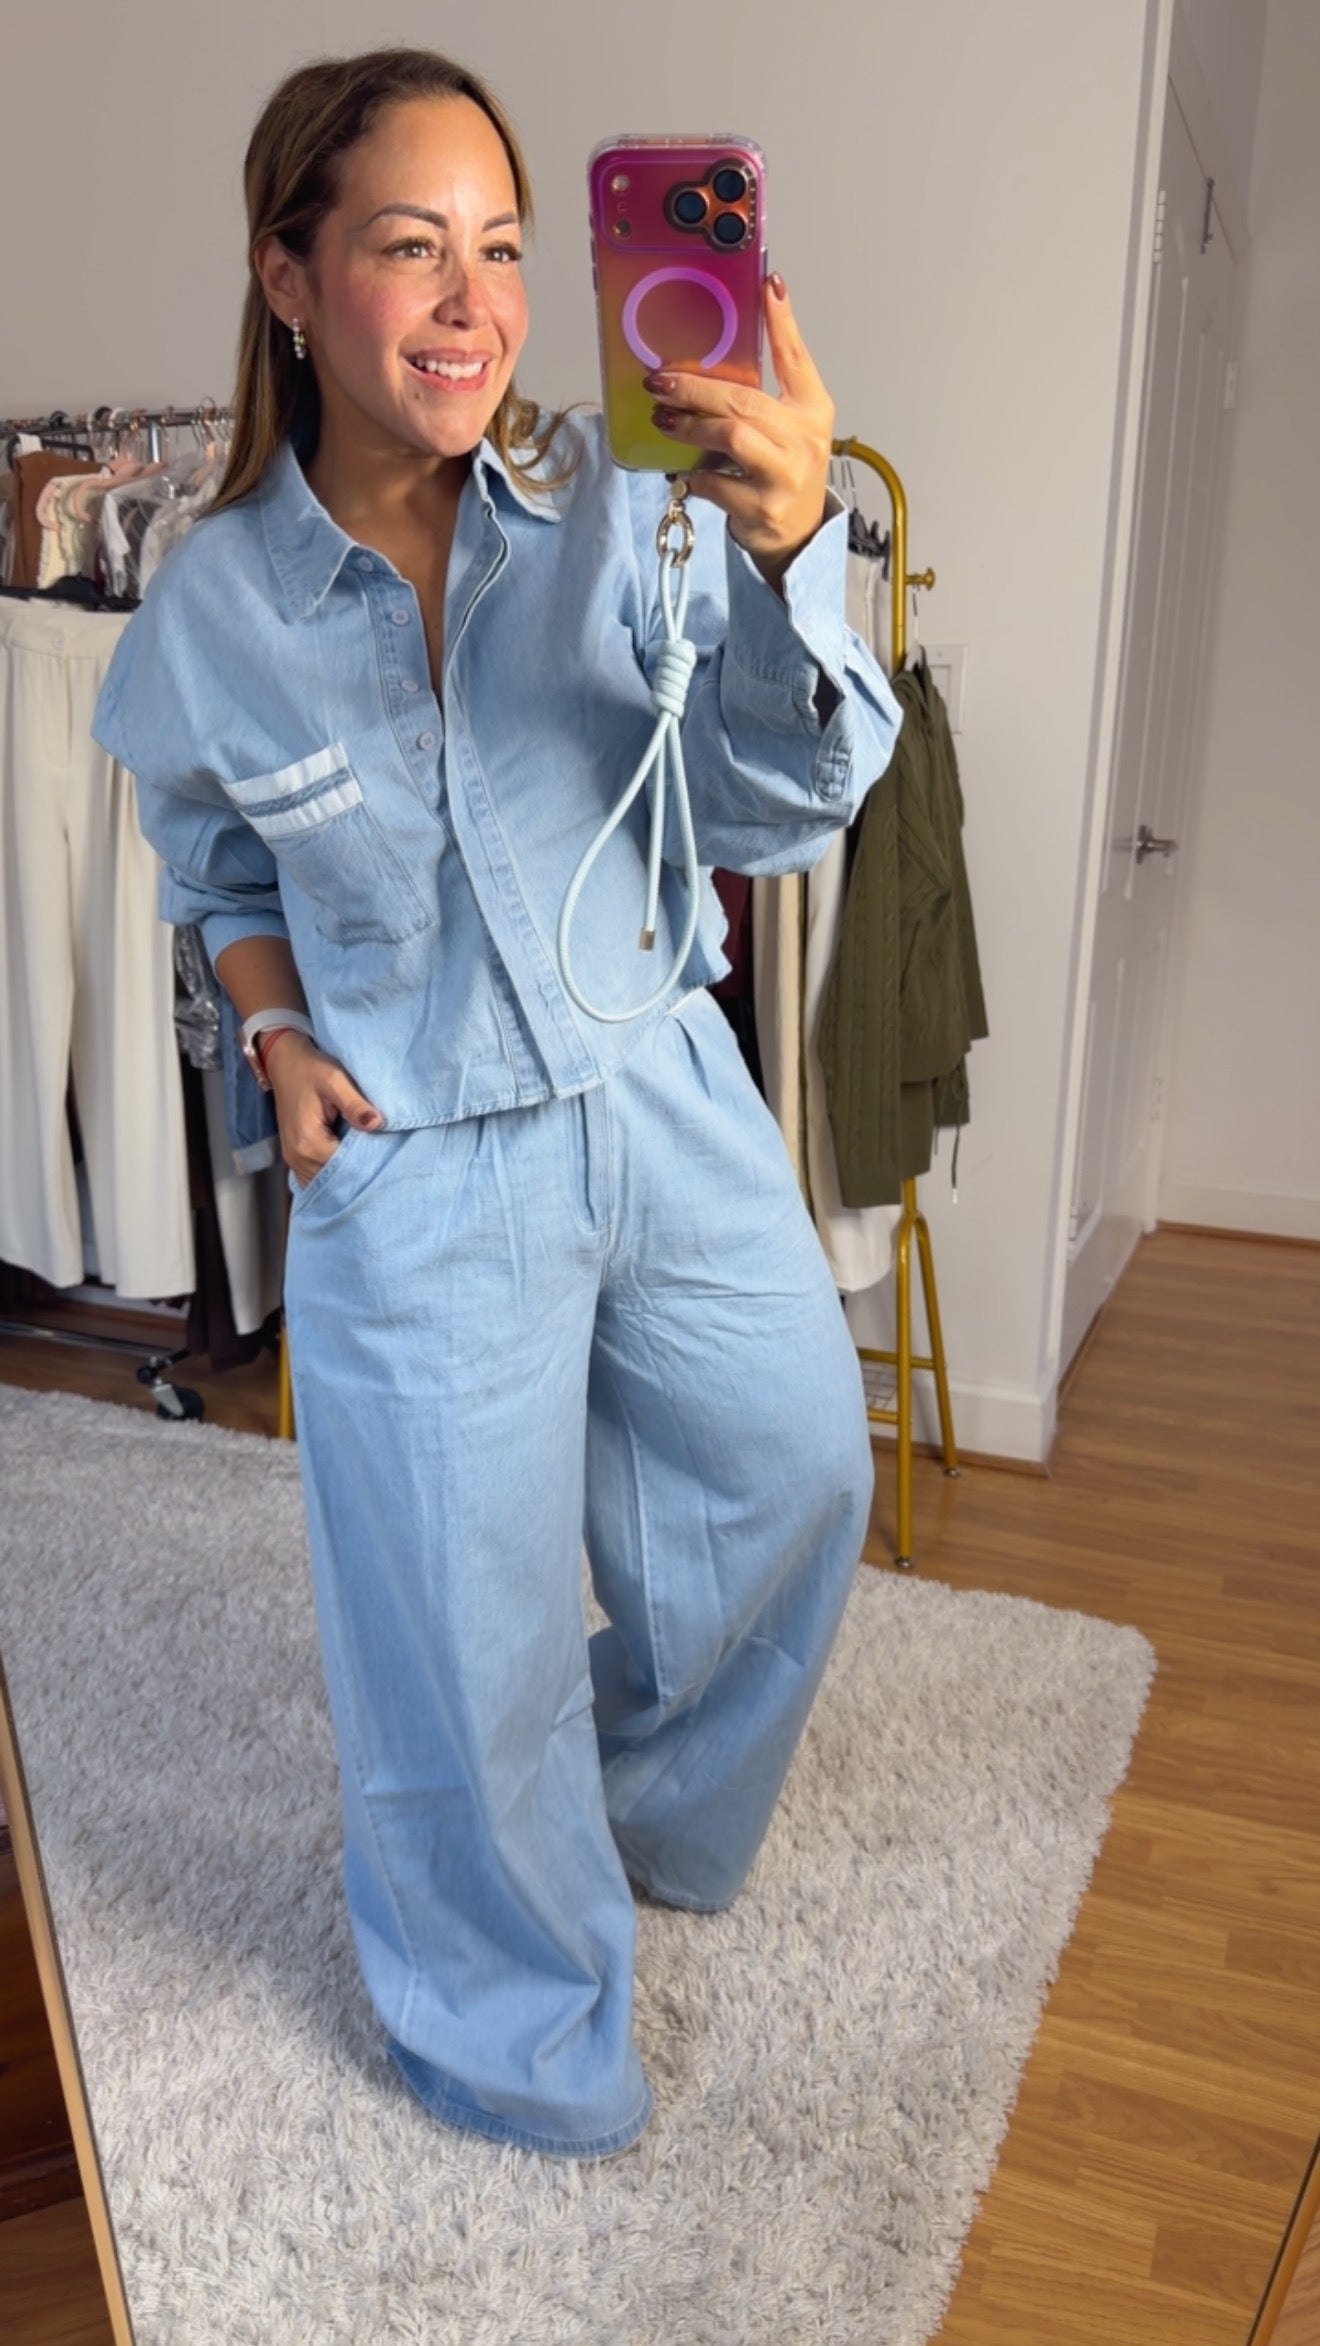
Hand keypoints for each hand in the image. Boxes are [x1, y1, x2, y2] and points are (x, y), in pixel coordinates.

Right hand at [263, 1030, 381, 1188]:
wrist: (285, 1062)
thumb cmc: (311, 1068)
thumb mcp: (335, 1078)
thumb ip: (354, 1103)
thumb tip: (376, 1124)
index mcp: (308, 1142)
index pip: (345, 1168)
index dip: (367, 1162)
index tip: (386, 1153)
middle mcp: (298, 1158)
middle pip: (335, 1179)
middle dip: (358, 1171)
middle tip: (382, 1159)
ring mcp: (294, 1160)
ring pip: (326, 1181)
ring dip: (346, 1174)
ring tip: (369, 1160)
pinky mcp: (296, 1157)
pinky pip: (317, 1176)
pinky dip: (333, 1174)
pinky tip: (350, 1162)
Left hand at [644, 273, 835, 591]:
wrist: (798, 535)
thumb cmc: (784, 472)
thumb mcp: (788, 426)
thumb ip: (763, 391)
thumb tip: (714, 355)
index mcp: (813, 409)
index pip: (797, 358)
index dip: (782, 320)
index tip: (769, 284)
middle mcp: (805, 440)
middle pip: (745, 401)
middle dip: (696, 388)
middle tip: (659, 382)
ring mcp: (785, 476)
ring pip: (731, 437)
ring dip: (690, 427)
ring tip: (663, 420)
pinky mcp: (761, 508)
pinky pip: (715, 482)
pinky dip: (692, 474)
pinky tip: (680, 469)